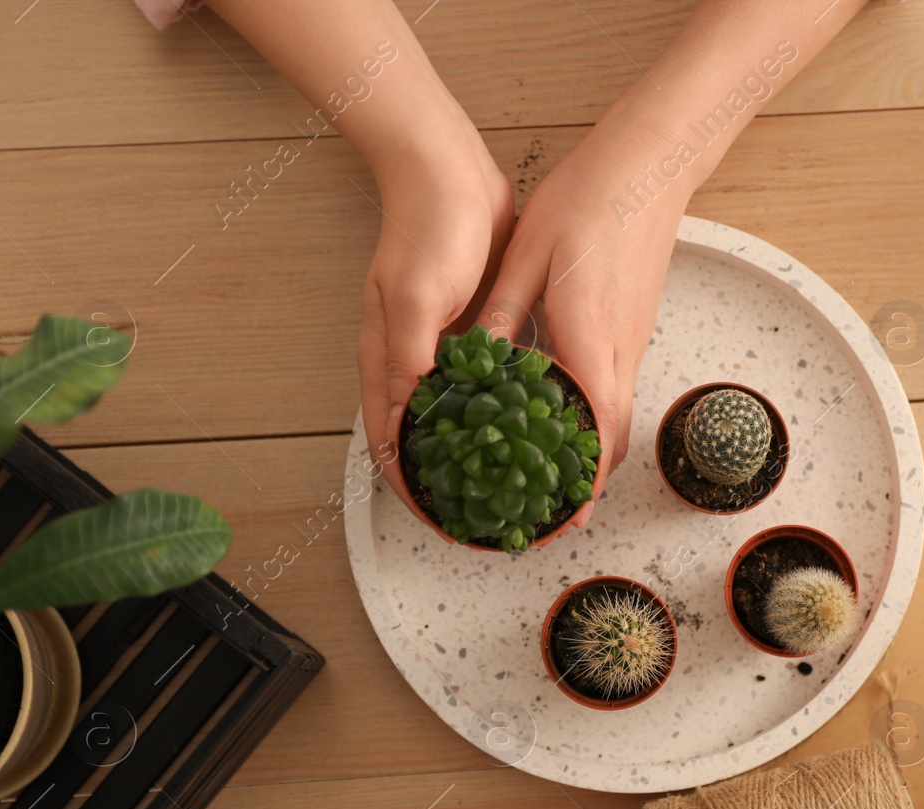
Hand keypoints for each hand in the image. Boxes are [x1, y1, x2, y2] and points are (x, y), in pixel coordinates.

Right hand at [357, 123, 514, 493]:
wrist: (448, 170)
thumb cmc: (427, 230)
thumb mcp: (417, 296)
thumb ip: (413, 356)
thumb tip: (413, 416)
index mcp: (387, 359)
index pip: (390, 442)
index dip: (411, 488)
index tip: (440, 523)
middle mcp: (414, 360)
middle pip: (426, 437)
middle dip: (450, 477)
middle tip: (489, 512)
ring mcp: (446, 345)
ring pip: (462, 412)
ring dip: (483, 445)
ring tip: (520, 479)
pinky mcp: (477, 327)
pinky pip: (490, 382)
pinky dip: (506, 407)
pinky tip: (536, 423)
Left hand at [480, 125, 685, 525]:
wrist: (647, 167)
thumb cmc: (587, 204)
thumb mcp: (527, 259)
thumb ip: (501, 318)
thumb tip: (472, 364)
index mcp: (590, 337)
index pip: (598, 428)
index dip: (586, 481)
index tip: (569, 518)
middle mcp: (620, 349)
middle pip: (614, 435)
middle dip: (590, 481)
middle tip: (560, 512)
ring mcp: (633, 340)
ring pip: (619, 414)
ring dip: (596, 451)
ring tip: (561, 476)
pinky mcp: (633, 327)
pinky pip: (619, 388)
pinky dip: (600, 417)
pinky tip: (572, 416)